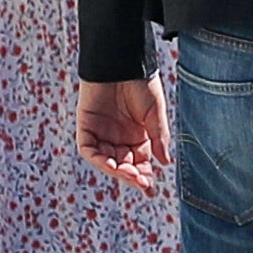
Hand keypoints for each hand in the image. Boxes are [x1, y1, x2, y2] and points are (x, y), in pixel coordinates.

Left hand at [79, 78, 169, 193]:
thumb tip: (166, 162)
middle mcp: (119, 137)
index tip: (151, 190)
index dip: (145, 176)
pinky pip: (89, 149)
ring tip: (129, 174)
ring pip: (106, 160)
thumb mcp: (154, 114)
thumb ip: (158, 139)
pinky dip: (98, 159)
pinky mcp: (86, 126)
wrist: (122, 62)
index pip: (141, 162)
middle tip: (142, 183)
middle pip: (124, 165)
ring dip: (116, 170)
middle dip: (132, 175)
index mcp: (138, 135)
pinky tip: (111, 164)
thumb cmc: (141, 84)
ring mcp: (102, 133)